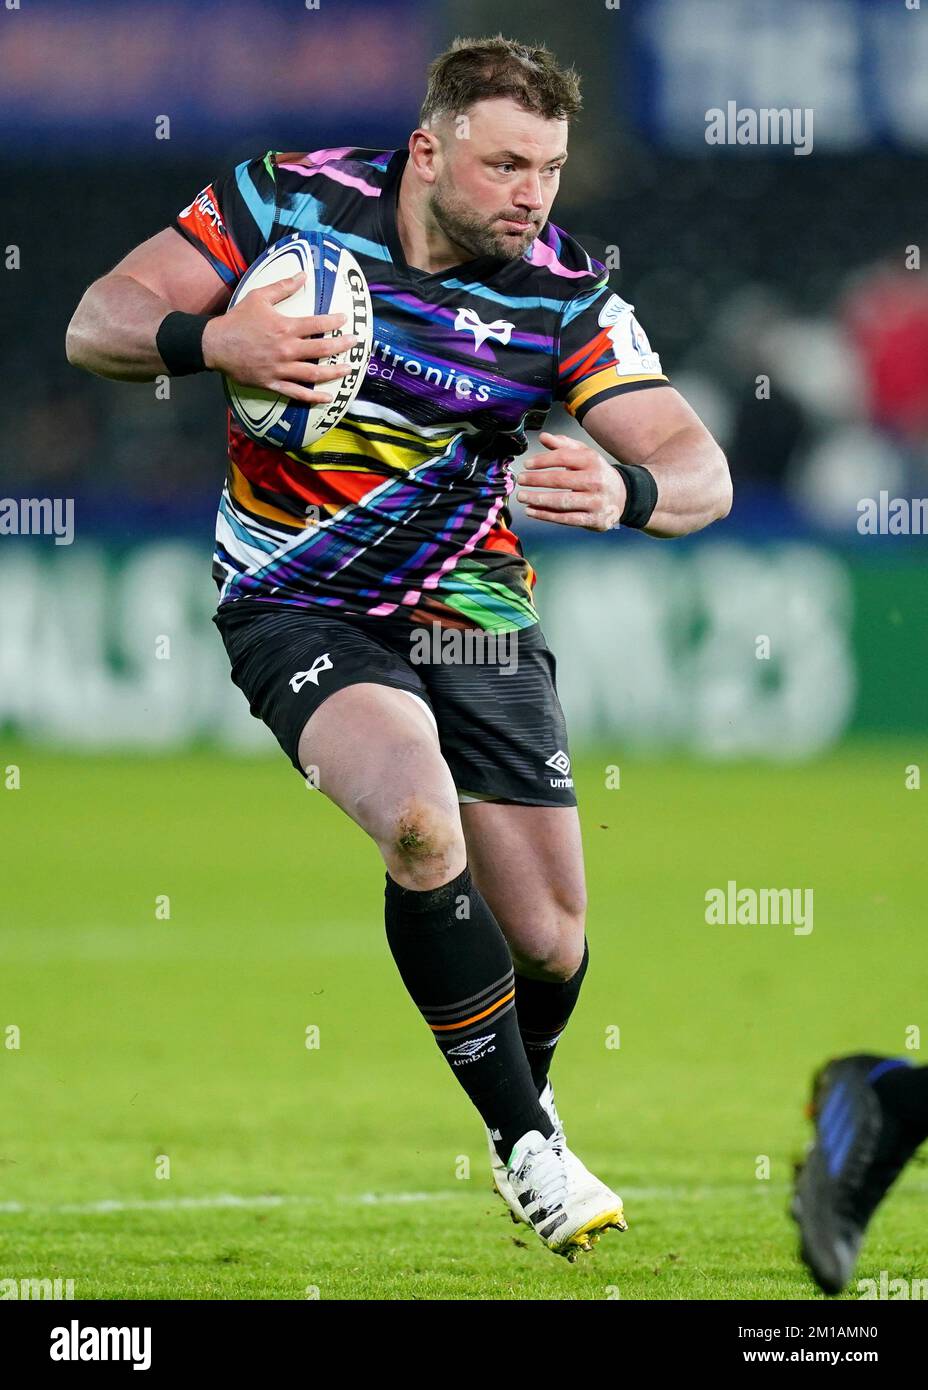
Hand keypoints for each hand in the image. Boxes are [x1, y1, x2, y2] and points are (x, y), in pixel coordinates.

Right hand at [201, 272, 359, 403]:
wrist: (215, 345)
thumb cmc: (237, 319)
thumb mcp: (258, 297)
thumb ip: (282, 287)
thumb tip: (303, 275)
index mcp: (285, 327)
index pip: (317, 323)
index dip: (334, 321)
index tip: (345, 319)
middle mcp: (287, 349)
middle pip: (322, 349)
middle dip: (342, 345)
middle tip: (356, 343)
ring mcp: (281, 369)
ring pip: (314, 373)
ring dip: (334, 372)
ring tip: (349, 369)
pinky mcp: (273, 383)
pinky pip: (297, 393)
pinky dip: (313, 397)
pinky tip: (327, 397)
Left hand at [514, 432, 626, 530]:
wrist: (622, 496)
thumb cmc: (596, 473)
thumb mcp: (584, 455)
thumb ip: (564, 445)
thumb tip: (543, 437)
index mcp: (592, 461)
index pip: (563, 458)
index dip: (543, 460)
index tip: (527, 464)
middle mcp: (595, 480)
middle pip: (560, 480)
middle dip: (536, 480)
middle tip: (520, 480)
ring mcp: (595, 501)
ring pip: (562, 501)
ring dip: (538, 499)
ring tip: (522, 497)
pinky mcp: (592, 519)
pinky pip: (566, 518)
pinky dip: (546, 515)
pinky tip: (532, 511)